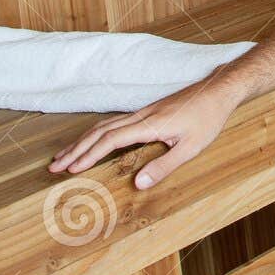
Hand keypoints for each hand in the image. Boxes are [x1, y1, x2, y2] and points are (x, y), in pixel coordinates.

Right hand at [47, 80, 241, 190]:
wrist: (219, 90)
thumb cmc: (208, 118)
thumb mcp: (192, 148)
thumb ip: (164, 166)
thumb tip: (138, 184)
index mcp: (149, 124)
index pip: (110, 140)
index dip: (89, 155)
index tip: (70, 169)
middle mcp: (141, 116)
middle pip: (100, 132)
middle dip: (75, 150)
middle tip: (54, 166)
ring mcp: (143, 112)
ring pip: (104, 125)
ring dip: (82, 141)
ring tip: (64, 155)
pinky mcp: (147, 112)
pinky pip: (114, 122)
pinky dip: (97, 133)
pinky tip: (92, 141)